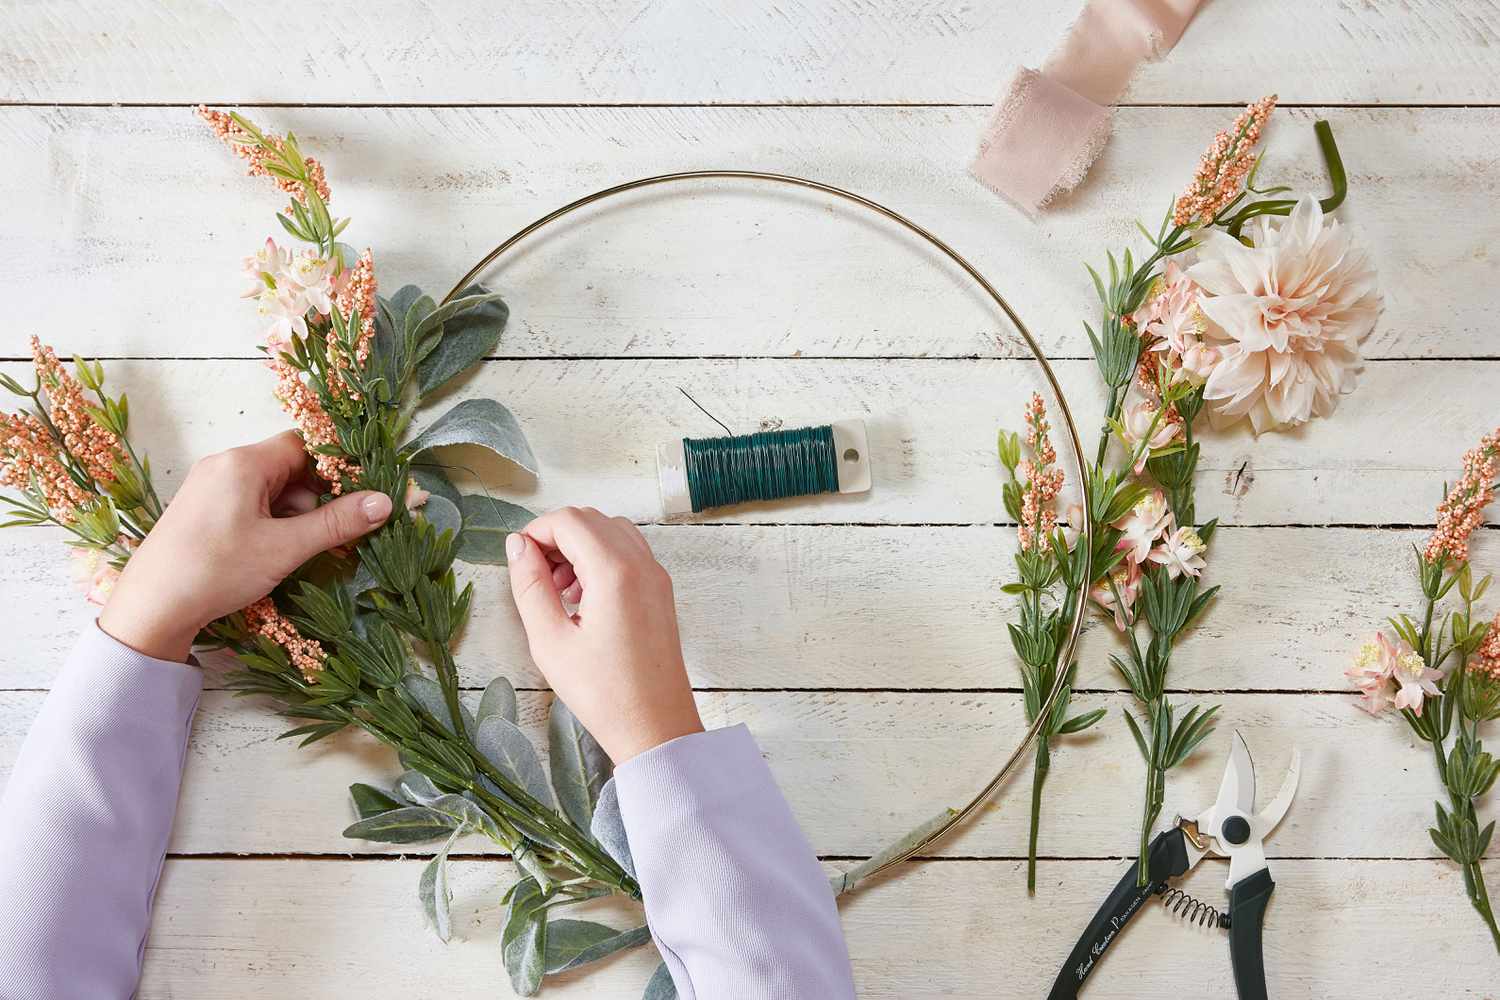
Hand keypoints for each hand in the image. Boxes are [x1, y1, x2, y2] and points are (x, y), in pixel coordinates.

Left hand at [98, 431, 392, 661]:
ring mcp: (210, 487)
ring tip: (313, 548)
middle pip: (289, 467)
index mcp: (243, 463)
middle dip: (319, 497)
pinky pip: (251, 504)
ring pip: (271, 489)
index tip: (363, 493)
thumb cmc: (215, 570)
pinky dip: (274, 522)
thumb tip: (386, 501)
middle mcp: (224, 465)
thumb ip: (337, 522)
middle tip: (344, 530)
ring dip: (298, 514)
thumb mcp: (284, 548)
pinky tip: (283, 551)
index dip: (338, 467)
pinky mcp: (203, 510)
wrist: (150, 608)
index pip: (305, 445)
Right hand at [505, 506, 703, 762]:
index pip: (569, 520)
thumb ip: (530, 585)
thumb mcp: (550, 640)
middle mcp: (643, 564)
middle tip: (536, 576)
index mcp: (615, 571)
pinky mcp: (661, 591)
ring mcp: (657, 576)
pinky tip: (583, 599)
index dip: (536, 532)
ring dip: (579, 547)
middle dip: (557, 537)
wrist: (656, 727)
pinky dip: (601, 560)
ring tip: (558, 591)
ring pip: (611, 532)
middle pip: (591, 520)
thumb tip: (517, 546)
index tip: (519, 561)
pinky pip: (629, 554)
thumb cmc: (603, 693)